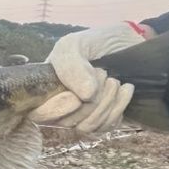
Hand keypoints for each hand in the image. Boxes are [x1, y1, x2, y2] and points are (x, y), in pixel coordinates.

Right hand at [30, 22, 152, 132]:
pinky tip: (125, 89)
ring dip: (106, 102)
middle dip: (89, 100)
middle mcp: (59, 107)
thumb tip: (84, 96)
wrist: (129, 42)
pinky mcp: (102, 120)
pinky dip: (119, 107)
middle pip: (66, 122)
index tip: (76, 96)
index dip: (56, 109)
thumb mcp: (76, 44)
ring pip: (87, 127)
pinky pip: (106, 127)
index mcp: (44, 89)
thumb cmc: (96, 42)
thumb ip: (71, 66)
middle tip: (102, 73)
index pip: (39, 114)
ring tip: (114, 80)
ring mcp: (81, 116)